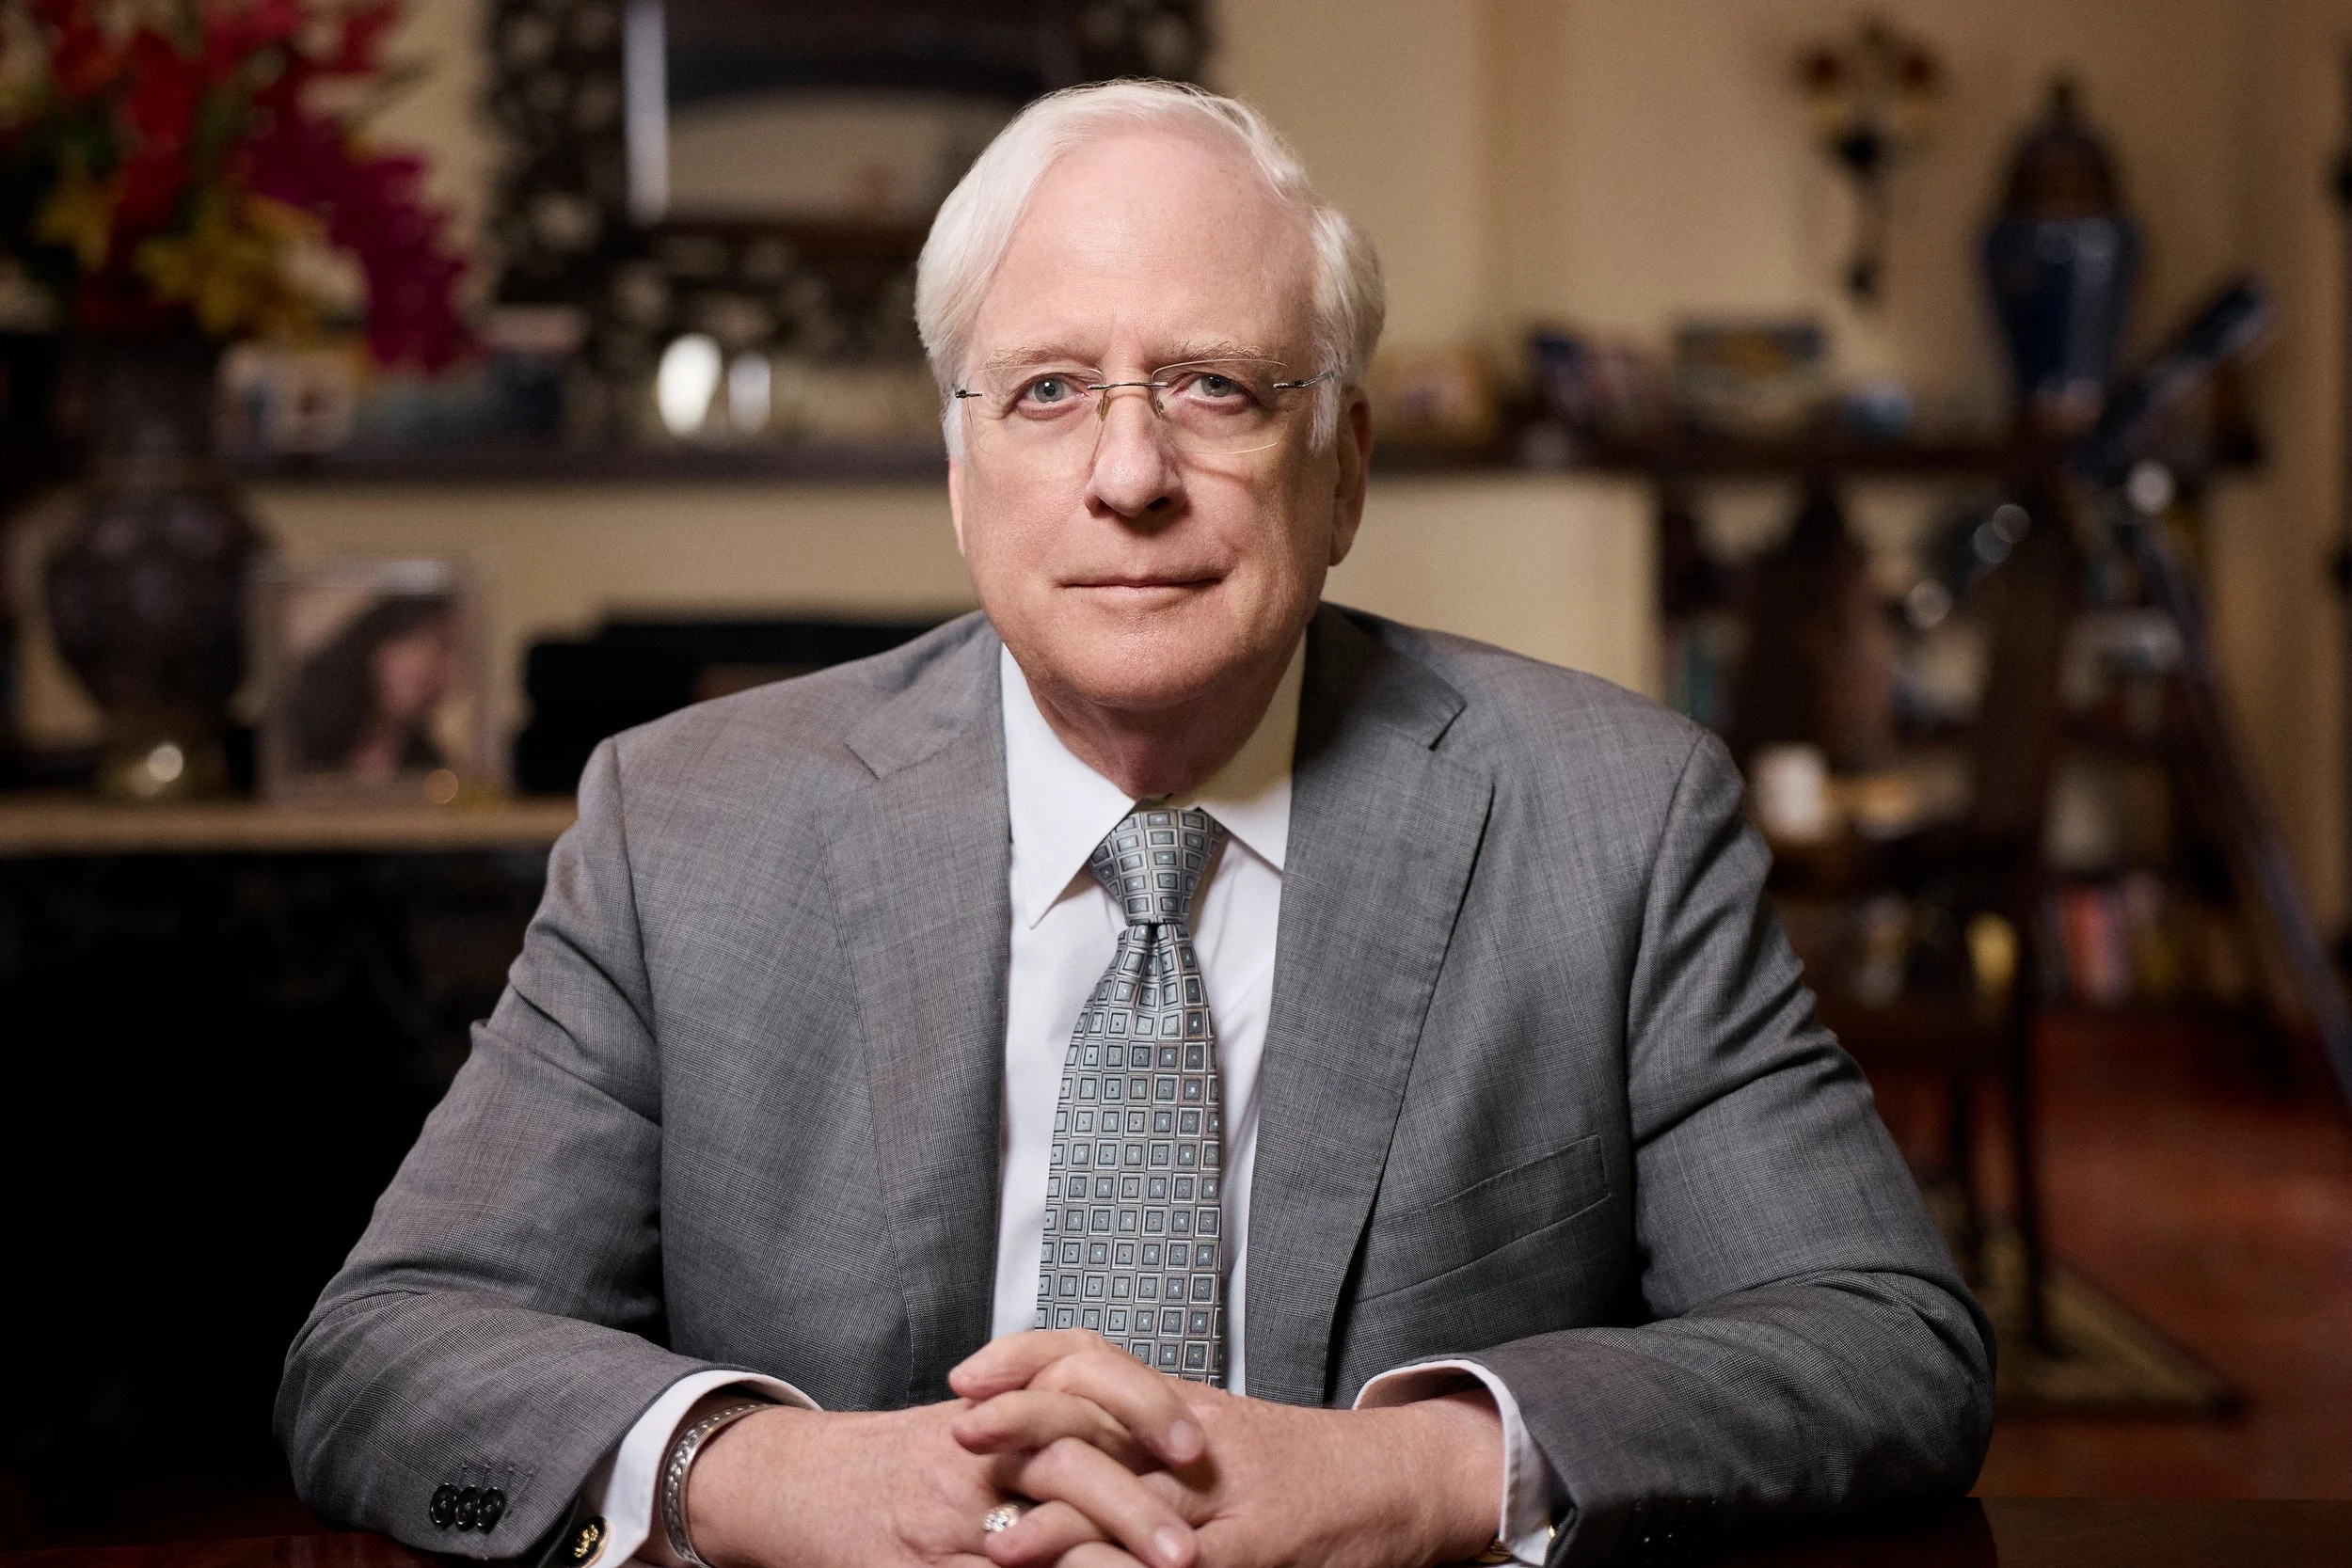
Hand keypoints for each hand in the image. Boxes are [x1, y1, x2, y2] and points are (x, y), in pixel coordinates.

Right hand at [683, 1393, 1201, 1567]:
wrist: (799, 1484)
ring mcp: (945, 1520)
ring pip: (1034, 1541)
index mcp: (1000, 1410)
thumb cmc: (902, 1460)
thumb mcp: (977, 1423)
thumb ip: (1048, 1420)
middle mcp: (976, 1457)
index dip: (1144, 1409)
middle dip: (1134, 1509)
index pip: (1082, 1388)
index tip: (1198, 1446)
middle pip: (1067, 1464)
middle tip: (1188, 1550)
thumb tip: (1147, 1450)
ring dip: (1099, 1566)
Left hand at [950, 1332, 1503, 1567]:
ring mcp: (1217, 1500)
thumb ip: (1137, 1430)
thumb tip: (1046, 1440)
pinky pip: (1176, 1567)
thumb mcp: (1208, 1433)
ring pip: (1127, 1500)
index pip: (1086, 1357)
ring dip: (1058, 1525)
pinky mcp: (1250, 1555)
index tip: (963, 1380)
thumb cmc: (1298, 1468)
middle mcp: (1187, 1438)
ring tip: (1001, 1544)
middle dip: (1020, 1422)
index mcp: (1173, 1404)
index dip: (1020, 1361)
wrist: (1396, 1483)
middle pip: (1093, 1411)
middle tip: (958, 1435)